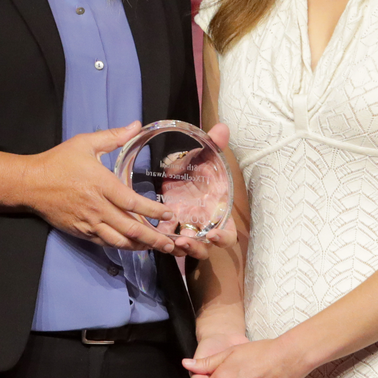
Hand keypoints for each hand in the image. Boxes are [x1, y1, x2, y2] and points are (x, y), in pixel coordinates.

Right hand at [6, 122, 182, 252]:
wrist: (31, 183)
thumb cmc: (58, 161)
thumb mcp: (85, 143)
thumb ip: (113, 136)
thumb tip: (136, 125)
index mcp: (102, 184)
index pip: (133, 203)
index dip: (154, 212)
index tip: (169, 215)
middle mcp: (98, 207)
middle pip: (130, 228)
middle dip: (153, 238)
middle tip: (171, 244)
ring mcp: (89, 222)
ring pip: (119, 240)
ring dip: (140, 246)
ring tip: (156, 248)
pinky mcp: (80, 231)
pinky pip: (104, 243)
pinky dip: (121, 246)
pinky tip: (132, 245)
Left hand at [167, 123, 236, 261]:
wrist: (183, 171)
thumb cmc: (202, 168)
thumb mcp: (207, 156)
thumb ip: (215, 144)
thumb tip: (221, 128)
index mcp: (218, 213)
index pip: (227, 235)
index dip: (222, 238)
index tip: (212, 235)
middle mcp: (203, 226)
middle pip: (204, 248)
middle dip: (195, 247)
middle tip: (183, 240)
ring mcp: (185, 229)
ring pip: (183, 249)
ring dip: (177, 248)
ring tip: (167, 240)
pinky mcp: (167, 227)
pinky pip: (164, 240)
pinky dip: (159, 240)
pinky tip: (150, 234)